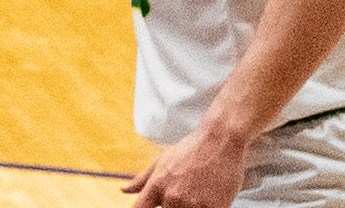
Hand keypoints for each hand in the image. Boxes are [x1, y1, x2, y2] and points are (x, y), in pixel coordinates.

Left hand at [123, 122, 250, 207]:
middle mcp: (172, 197)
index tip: (148, 206)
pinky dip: (205, 207)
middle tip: (185, 188)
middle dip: (171, 204)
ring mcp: (193, 205)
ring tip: (196, 191)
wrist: (220, 143)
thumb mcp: (162, 160)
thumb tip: (124, 190)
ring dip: (189, 206)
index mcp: (157, 186)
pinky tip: (208, 196)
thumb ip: (142, 180)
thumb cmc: (190, 150)